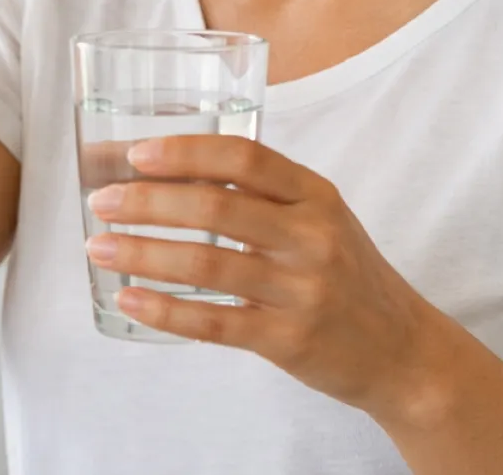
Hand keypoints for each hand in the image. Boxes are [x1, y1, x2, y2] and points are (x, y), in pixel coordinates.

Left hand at [85, 136, 430, 416]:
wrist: (403, 351)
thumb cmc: (346, 276)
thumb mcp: (321, 220)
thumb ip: (262, 197)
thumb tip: (172, 176)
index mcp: (316, 195)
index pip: (244, 157)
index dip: (186, 151)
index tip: (137, 154)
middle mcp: (312, 237)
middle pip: (216, 206)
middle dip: (148, 201)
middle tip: (102, 202)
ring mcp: (302, 290)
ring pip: (207, 263)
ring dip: (143, 253)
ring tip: (100, 248)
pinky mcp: (289, 340)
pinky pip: (215, 322)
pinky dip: (166, 309)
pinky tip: (131, 300)